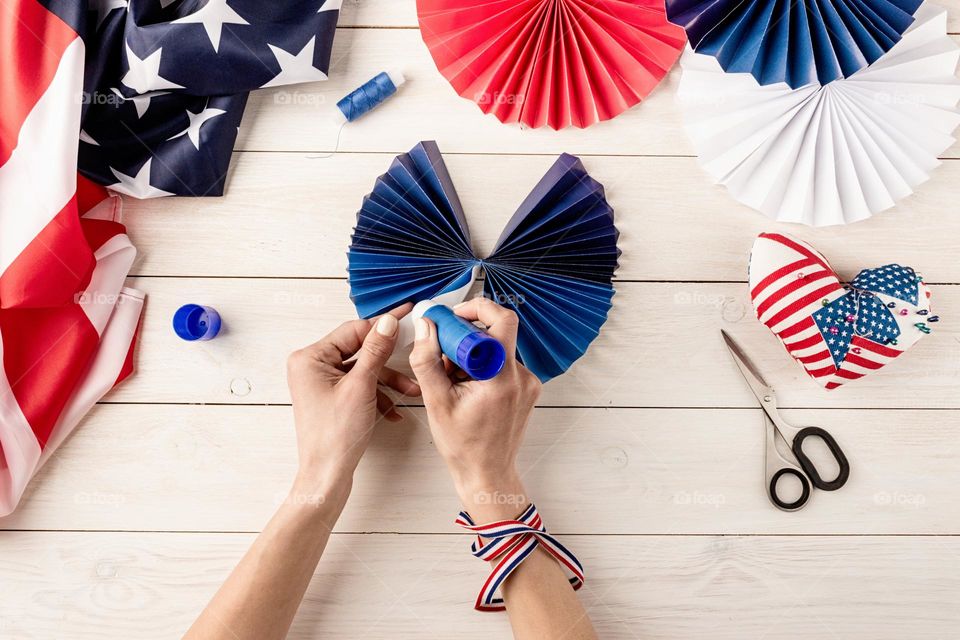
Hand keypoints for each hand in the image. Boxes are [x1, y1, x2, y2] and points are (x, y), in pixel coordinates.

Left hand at [286, 305, 419, 502]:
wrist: (326, 476)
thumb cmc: (334, 436)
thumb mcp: (361, 387)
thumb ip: (375, 351)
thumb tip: (387, 323)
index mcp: (310, 358)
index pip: (353, 330)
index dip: (382, 325)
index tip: (406, 315)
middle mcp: (311, 366)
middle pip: (359, 349)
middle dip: (389, 360)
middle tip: (414, 352)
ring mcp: (320, 383)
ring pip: (362, 369)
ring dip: (387, 381)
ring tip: (410, 392)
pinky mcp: (331, 397)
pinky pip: (358, 385)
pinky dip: (377, 394)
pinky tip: (394, 410)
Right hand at [409, 297, 540, 521]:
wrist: (487, 473)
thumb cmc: (463, 445)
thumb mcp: (436, 401)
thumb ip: (427, 360)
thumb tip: (425, 326)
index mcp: (501, 378)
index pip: (502, 321)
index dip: (476, 309)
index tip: (453, 316)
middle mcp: (522, 377)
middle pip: (498, 332)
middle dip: (468, 334)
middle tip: (446, 350)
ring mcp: (528, 383)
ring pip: (498, 348)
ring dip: (473, 354)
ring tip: (454, 378)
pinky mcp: (527, 389)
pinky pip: (503, 363)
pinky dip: (483, 366)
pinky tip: (467, 387)